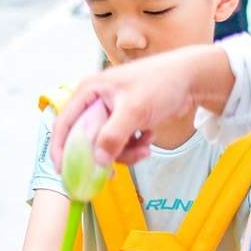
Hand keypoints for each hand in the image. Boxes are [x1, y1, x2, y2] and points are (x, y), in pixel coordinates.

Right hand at [51, 47, 231, 170]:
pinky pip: (120, 144)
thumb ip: (113, 136)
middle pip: (86, 140)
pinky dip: (134, 147)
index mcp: (88, 92)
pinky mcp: (125, 122)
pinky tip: (148, 138)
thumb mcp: (134, 109)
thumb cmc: (160, 82)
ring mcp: (110, 113)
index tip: (63, 171)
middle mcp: (95, 102)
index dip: (60, 149)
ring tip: (144, 147)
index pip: (64, 124)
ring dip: (125, 152)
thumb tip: (98, 161)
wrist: (190, 78)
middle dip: (103, 154)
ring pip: (105, 146)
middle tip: (114, 171)